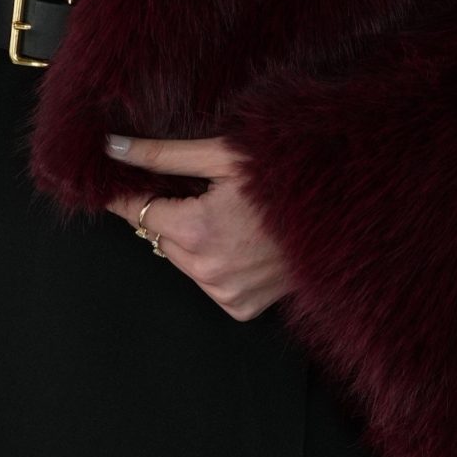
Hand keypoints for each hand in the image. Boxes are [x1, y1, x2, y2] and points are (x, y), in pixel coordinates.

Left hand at [103, 131, 292, 321]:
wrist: (343, 214)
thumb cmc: (285, 178)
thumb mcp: (223, 157)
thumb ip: (163, 155)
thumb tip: (113, 148)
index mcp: (199, 231)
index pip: (139, 213)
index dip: (129, 194)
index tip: (118, 182)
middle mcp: (208, 271)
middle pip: (161, 237)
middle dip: (169, 213)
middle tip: (200, 189)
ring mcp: (226, 294)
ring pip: (182, 260)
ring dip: (191, 238)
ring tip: (227, 214)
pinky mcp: (241, 308)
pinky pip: (207, 281)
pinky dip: (213, 261)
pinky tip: (240, 241)